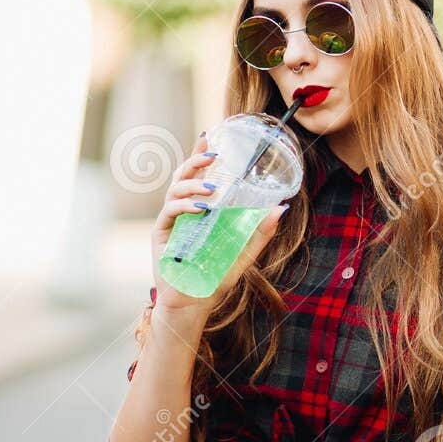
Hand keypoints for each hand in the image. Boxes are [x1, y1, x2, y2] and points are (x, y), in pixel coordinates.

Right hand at [151, 130, 288, 313]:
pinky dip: (185, 207)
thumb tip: (281, 208)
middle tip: (214, 155)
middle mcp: (182, 212)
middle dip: (196, 162)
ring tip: (213, 189)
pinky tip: (201, 209)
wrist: (193, 304)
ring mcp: (170, 222)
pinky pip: (170, 213)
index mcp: (198, 211)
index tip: (209, 137)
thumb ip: (260, 232)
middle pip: (183, 177)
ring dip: (194, 185)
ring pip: (175, 190)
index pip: (198, 177)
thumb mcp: (244, 253)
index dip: (200, 156)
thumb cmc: (215, 279)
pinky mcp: (161, 235)